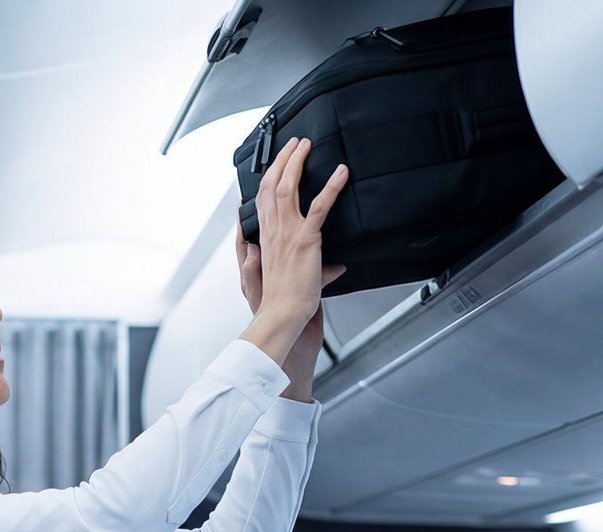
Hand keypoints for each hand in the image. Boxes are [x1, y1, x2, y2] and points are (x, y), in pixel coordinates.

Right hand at [238, 137, 347, 373]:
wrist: (283, 315)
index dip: (267, 178)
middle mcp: (273, 232)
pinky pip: (319, 206)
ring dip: (295, 163)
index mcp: (266, 239)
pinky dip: (331, 186)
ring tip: (304, 146)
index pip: (261, 200)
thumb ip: (318, 269)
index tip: (274, 164)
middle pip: (271, 186)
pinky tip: (340, 173)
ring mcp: (287, 233)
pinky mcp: (306, 239)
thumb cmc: (283, 302)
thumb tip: (337, 267)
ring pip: (286, 188)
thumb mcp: (296, 282)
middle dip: (281, 160)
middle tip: (293, 144)